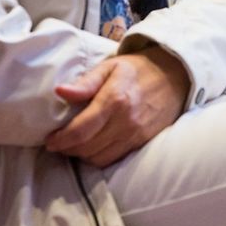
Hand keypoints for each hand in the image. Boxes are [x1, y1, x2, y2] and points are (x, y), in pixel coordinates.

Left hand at [45, 45, 189, 166]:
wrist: (175, 76)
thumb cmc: (138, 69)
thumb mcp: (110, 67)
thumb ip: (85, 83)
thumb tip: (60, 92)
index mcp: (115, 100)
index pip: (81, 130)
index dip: (61, 139)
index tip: (50, 140)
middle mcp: (125, 122)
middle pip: (87, 148)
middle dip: (67, 148)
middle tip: (58, 142)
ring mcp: (135, 135)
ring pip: (99, 158)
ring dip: (81, 155)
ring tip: (73, 145)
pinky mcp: (142, 143)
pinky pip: (114, 159)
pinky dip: (98, 158)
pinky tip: (92, 147)